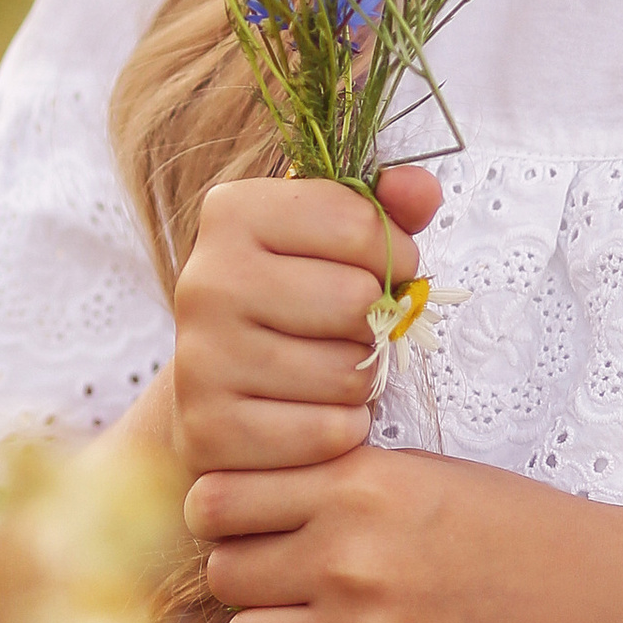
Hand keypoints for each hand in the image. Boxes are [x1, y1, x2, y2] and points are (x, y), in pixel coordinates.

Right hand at [171, 164, 441, 481]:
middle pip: (356, 300)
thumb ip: (387, 207)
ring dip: (360, 381)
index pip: (359, 223)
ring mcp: (201, 358)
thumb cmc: (294, 302)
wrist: (219, 391)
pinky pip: (326, 433)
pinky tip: (315, 414)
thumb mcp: (335, 240)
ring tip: (331, 371)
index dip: (393, 254)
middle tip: (353, 330)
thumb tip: (421, 189)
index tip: (375, 271)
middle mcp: (206, 280)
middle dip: (377, 322)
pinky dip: (341, 431)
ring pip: (347, 373)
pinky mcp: (210, 430)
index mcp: (233, 212)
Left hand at [187, 441, 622, 622]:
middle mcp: (348, 553)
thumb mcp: (428, 475)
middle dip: (246, 581)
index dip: (226, 517)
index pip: (217, 498)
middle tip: (287, 591)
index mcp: (358, 483)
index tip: (255, 531)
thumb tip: (250, 503)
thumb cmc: (521, 531)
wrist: (607, 606)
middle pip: (221, 572)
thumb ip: (339, 480)